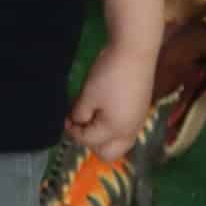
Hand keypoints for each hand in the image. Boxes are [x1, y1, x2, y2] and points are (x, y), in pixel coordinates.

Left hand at [65, 41, 156, 161]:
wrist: (135, 52)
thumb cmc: (109, 75)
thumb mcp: (88, 95)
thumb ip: (80, 114)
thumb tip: (77, 122)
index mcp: (116, 131)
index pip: (89, 141)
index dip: (74, 132)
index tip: (65, 119)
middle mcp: (130, 132)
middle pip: (108, 153)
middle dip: (91, 143)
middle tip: (81, 125)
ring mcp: (137, 122)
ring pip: (119, 143)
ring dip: (103, 137)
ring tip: (92, 116)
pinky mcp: (140, 111)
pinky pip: (125, 130)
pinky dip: (113, 126)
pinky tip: (104, 109)